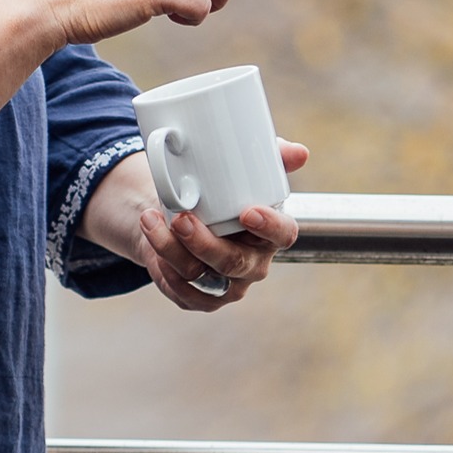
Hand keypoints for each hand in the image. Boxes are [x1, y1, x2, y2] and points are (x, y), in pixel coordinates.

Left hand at [85, 142, 307, 312]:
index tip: (247, 211)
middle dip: (205, 244)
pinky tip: (153, 247)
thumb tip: (300, 153)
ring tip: (152, 222)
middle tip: (181, 218)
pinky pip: (183, 294)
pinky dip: (164, 271)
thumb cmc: (223, 191)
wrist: (185, 214)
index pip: (283, 235)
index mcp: (272, 233)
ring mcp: (229, 285)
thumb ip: (274, 157)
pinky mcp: (203, 299)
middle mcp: (253, 264)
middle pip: (234, 262)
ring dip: (171, 250)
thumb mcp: (247, 169)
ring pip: (200, 277)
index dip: (269, 227)